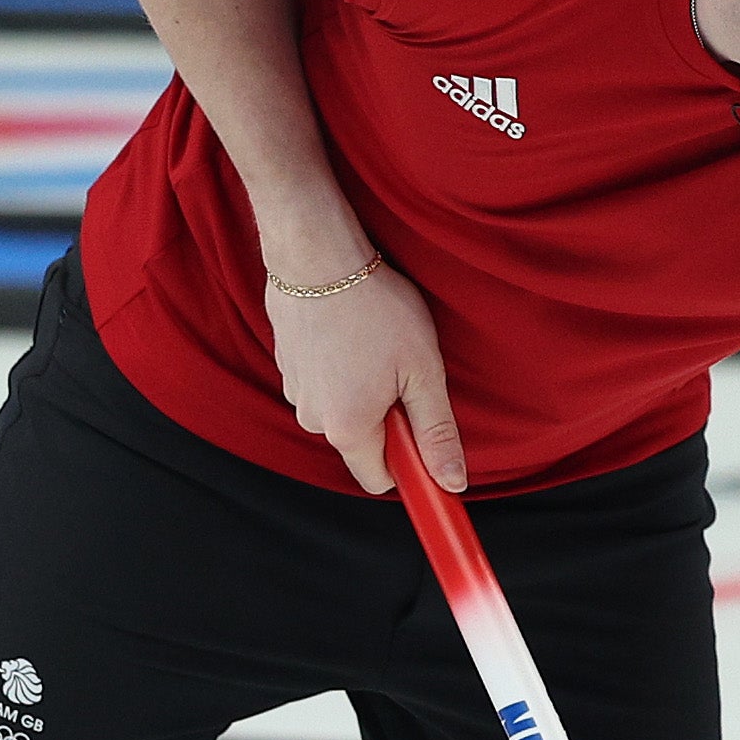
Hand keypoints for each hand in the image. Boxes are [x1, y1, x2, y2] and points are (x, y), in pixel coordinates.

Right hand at [259, 219, 459, 494]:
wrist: (317, 257)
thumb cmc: (377, 308)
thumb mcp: (422, 371)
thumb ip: (436, 431)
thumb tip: (453, 482)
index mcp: (348, 429)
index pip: (380, 479)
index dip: (408, 464)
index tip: (424, 436)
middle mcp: (314, 419)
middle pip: (361, 442)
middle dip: (386, 418)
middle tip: (403, 370)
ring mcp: (296, 392)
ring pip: (341, 411)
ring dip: (361, 390)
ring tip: (374, 343)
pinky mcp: (287, 366)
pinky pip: (323, 385)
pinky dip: (339, 369)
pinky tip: (350, 334)